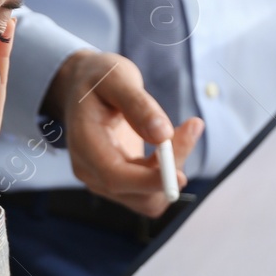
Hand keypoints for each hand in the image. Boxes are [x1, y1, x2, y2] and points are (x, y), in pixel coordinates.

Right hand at [44, 51, 203, 218]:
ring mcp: (102, 181)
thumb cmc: (97, 79)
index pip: (114, 177)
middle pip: (136, 194)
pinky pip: (150, 192)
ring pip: (148, 197)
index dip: (148, 181)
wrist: (83, 87)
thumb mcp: (117, 78)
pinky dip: (168, 173)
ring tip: (182, 130)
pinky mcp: (119, 183)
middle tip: (192, 126)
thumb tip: (162, 135)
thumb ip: (138, 104)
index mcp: (84, 144)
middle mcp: (90, 170)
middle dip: (170, 170)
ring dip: (172, 170)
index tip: (181, 174)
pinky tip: (172, 143)